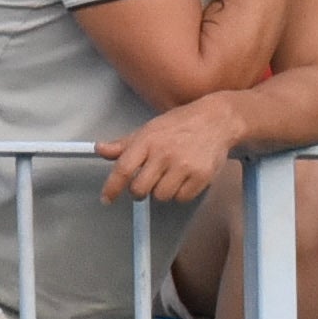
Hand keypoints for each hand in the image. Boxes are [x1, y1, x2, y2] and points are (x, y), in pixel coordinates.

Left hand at [97, 93, 240, 202]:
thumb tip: (100, 149)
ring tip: (171, 175)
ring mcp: (184, 166)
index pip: (123, 169)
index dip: (112, 188)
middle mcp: (164, 154)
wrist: (217, 119)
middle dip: (140, 190)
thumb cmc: (180, 124)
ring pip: (161, 196)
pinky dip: (181, 192)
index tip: (107, 199)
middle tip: (148, 181)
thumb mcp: (150, 129)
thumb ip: (124, 144)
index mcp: (148, 140)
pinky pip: (182, 198)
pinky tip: (185, 178)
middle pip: (140, 189)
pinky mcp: (201, 176)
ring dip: (163, 190)